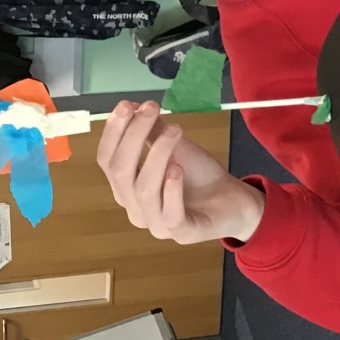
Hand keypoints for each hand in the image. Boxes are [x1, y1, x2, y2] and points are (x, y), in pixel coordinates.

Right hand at [97, 100, 263, 243]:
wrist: (232, 200)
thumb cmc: (197, 176)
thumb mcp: (174, 147)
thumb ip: (153, 131)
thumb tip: (135, 106)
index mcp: (127, 188)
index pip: (107, 160)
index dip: (114, 132)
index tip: (126, 105)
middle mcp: (135, 208)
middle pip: (121, 172)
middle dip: (133, 137)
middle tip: (151, 109)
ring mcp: (156, 224)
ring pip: (144, 190)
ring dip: (156, 155)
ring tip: (174, 131)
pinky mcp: (182, 233)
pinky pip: (170, 214)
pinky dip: (171, 189)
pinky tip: (177, 169)